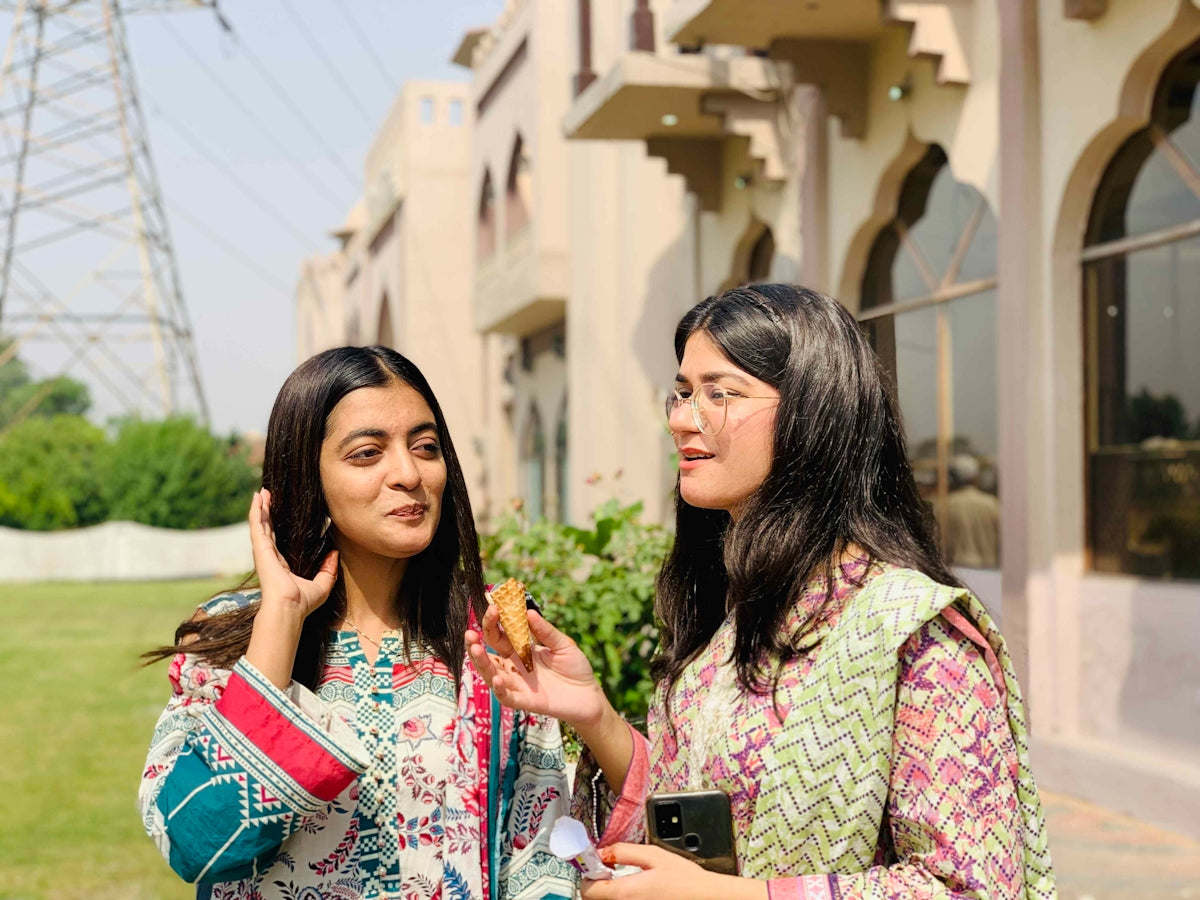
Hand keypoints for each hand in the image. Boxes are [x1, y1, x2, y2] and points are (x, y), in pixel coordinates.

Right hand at [249, 489, 337, 618]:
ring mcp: (263, 552)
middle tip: (268, 497)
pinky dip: (256, 510)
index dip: (275, 527)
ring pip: (261, 524)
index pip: (276, 540)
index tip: (277, 515)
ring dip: (261, 507)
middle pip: (267, 529)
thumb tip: (335, 553)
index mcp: (280, 565)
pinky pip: (257, 524)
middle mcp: (269, 557)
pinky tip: (258, 498)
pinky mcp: (260, 548)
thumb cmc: (303, 602)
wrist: (290, 607)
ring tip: (262, 492)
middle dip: (267, 512)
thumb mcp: (322, 585)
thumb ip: (328, 569)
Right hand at [466, 604, 606, 728]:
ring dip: (481, 663)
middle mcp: (514, 666)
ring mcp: (518, 684)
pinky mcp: (525, 701)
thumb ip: (545, 631)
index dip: (493, 623)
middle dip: (476, 643)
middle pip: (488, 655)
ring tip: (476, 649)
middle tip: (470, 632)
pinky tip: (497, 678)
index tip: (492, 608)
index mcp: (521, 650)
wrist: (589, 694)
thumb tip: (529, 612)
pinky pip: (506, 696)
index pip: (499, 635)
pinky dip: (499, 689)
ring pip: (491, 675)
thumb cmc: (575, 667)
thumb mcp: (562, 644)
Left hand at [580, 844, 764, 899]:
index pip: (587, 891)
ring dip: (608, 893)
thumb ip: (623, 852)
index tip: (596, 866)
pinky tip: (634, 892)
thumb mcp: (653, 855)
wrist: (705, 898)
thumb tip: (602, 852)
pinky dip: (620, 899)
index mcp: (625, 893)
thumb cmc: (684, 878)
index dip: (588, 876)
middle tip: (609, 872)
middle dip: (596, 886)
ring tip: (623, 882)